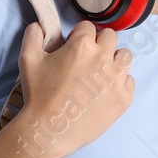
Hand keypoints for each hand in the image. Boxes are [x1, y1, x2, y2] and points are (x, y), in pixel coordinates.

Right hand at [15, 19, 134, 157]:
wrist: (49, 131)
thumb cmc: (38, 94)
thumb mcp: (28, 60)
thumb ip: (34, 35)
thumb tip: (41, 25)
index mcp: (82, 45)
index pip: (88, 27)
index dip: (78, 36)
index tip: (73, 48)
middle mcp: (103, 58)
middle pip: (110, 37)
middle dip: (98, 44)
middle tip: (86, 60)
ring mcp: (116, 79)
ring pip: (125, 56)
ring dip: (113, 59)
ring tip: (100, 73)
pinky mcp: (124, 98)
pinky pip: (129, 80)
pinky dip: (119, 83)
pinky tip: (104, 91)